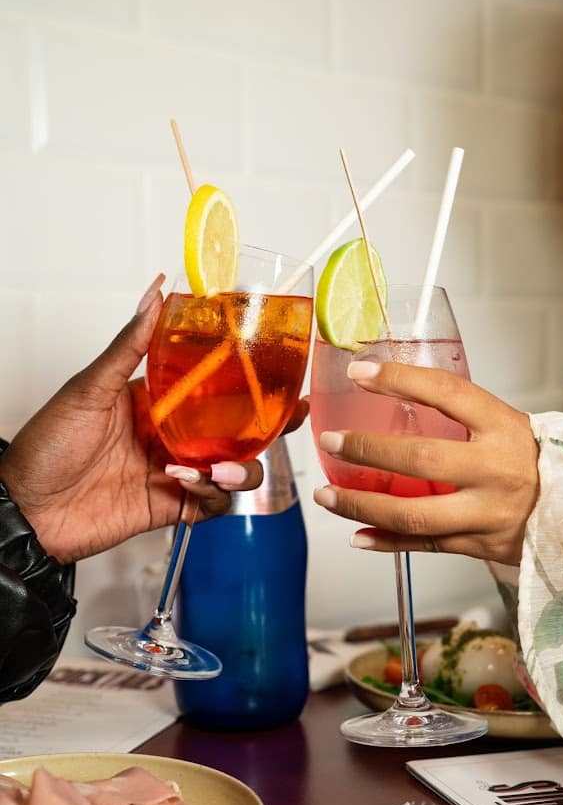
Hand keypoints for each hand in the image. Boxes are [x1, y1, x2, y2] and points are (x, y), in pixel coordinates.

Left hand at [0, 276, 264, 563]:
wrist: (26, 511)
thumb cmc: (46, 446)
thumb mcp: (89, 388)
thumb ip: (130, 347)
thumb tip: (156, 294)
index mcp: (156, 401)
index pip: (213, 386)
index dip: (249, 380)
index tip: (278, 369)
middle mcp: (171, 434)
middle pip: (236, 429)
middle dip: (269, 425)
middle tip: (294, 414)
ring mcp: (174, 471)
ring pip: (233, 468)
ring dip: (239, 467)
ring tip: (218, 467)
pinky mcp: (171, 506)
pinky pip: (213, 504)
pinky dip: (214, 496)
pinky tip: (194, 485)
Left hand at [312, 360, 539, 565]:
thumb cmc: (528, 460)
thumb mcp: (503, 424)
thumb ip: (456, 414)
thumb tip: (390, 388)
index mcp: (503, 427)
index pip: (446, 393)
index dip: (399, 380)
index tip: (359, 373)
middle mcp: (495, 470)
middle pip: (421, 459)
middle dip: (367, 450)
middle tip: (330, 441)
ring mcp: (486, 513)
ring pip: (414, 514)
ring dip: (362, 505)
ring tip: (327, 495)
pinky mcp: (478, 545)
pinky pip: (423, 545)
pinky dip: (385, 543)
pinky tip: (356, 536)